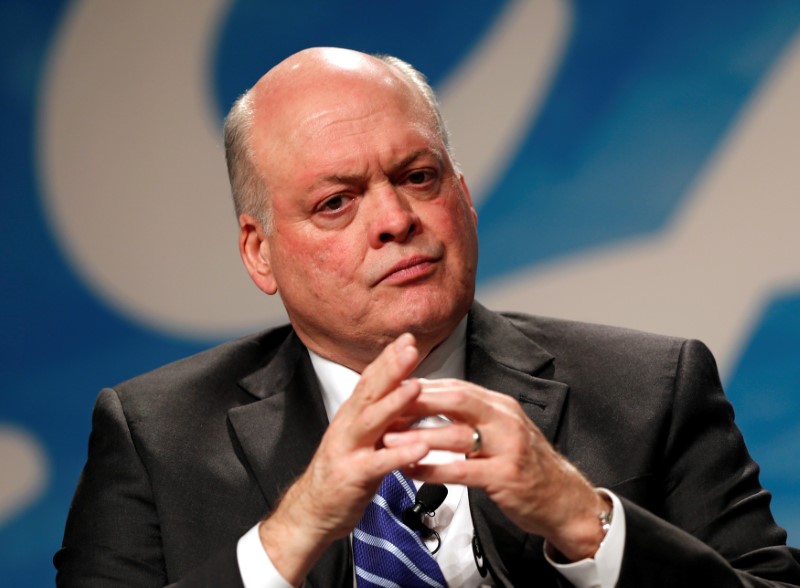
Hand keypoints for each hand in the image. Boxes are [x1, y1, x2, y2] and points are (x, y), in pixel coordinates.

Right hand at [259, 334, 430, 583]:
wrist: (313, 510)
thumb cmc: (343, 470)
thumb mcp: (362, 436)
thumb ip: (381, 414)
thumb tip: (406, 389)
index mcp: (352, 415)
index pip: (371, 379)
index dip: (388, 357)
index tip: (407, 338)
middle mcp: (348, 426)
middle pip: (370, 392)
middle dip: (391, 368)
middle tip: (410, 348)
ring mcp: (348, 450)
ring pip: (371, 422)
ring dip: (394, 403)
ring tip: (415, 387)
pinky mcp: (353, 476)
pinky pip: (379, 464)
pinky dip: (399, 455)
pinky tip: (419, 447)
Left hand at [383, 379, 608, 561]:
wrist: (565, 500)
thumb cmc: (527, 465)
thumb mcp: (501, 430)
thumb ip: (471, 415)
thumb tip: (430, 400)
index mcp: (500, 405)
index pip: (456, 386)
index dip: (422, 387)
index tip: (392, 390)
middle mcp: (505, 419)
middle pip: (457, 399)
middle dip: (418, 401)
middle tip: (385, 406)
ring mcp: (508, 447)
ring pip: (458, 435)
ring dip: (419, 437)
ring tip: (389, 441)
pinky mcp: (506, 476)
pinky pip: (463, 471)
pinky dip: (434, 470)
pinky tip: (412, 471)